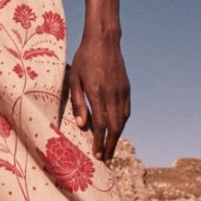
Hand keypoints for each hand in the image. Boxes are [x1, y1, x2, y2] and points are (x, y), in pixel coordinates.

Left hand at [68, 31, 129, 162]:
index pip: (100, 124)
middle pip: (115, 127)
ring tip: (110, 150)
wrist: (104, 40)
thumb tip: (82, 125)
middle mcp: (112, 94)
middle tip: (106, 160)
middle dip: (110, 145)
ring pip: (123, 120)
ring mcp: (122, 91)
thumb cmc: (84, 58)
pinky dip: (122, 123)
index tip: (97, 155)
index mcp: (98, 92)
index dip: (99, 141)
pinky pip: (126, 111)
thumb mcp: (74, 79)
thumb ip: (78, 103)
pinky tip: (116, 131)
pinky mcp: (126, 88)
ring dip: (117, 137)